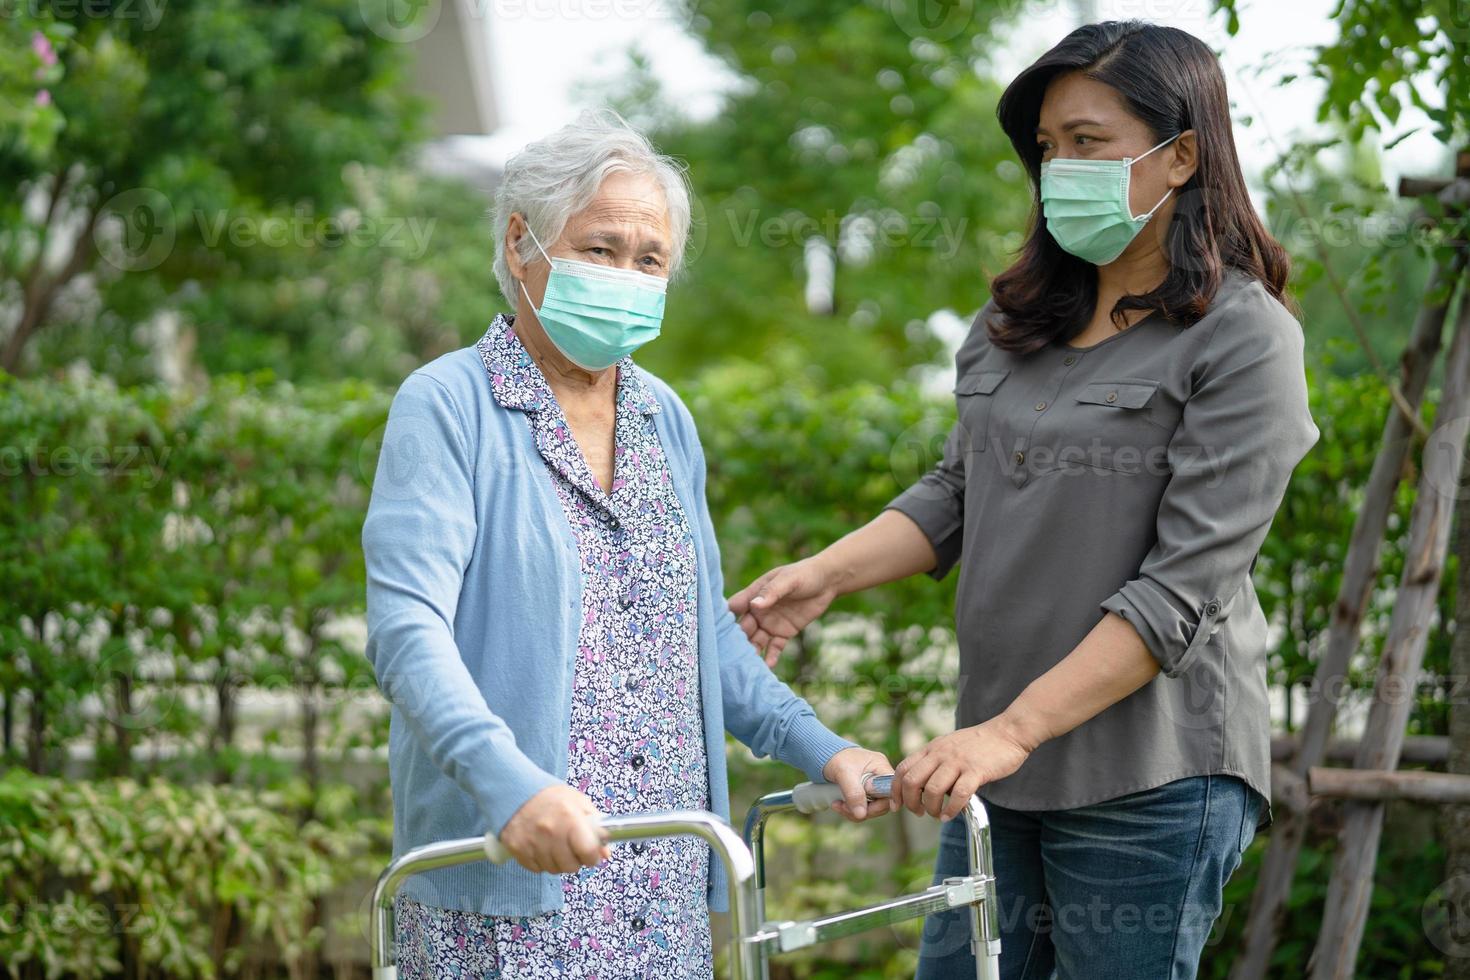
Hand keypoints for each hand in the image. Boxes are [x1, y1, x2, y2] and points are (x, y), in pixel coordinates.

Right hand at [499, 785, 610, 872]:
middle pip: (570, 866)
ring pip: (553, 869)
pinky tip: (540, 846)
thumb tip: (606, 854)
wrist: (516, 790)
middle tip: (570, 847)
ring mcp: (532, 841)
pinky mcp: (517, 849)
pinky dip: (540, 861)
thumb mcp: (579, 803)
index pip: (588, 852)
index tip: (590, 852)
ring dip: (557, 861)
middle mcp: (550, 831)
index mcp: (570, 818)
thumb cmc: (552, 797)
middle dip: (574, 860)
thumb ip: (595, 827)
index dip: (592, 856)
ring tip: (554, 844)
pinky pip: (536, 868)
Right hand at [729, 556, 841, 666]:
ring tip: (747, 665)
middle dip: (737, 640)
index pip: (735, 607)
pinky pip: (775, 647)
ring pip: (757, 640)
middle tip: (730, 655)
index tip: (716, 631)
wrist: (828, 582)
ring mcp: (771, 623)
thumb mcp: (788, 580)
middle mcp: (759, 611)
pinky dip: (771, 656)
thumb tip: (755, 604)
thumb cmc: (804, 574)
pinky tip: (768, 666)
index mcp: (755, 594)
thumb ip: (772, 592)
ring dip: (752, 651)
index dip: (724, 618)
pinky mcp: (784, 633)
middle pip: (743, 628)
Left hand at [821, 746, 894, 821]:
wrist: (821, 755)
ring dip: (853, 812)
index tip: (866, 810)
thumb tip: (862, 814)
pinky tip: (838, 804)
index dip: (882, 804)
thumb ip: (854, 793)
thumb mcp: (844, 774)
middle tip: (844, 808)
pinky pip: (861, 808)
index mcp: (881, 767)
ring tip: (837, 805)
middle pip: (882, 803)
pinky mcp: (862, 793)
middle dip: (863, 810)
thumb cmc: (834, 758)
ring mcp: (871, 786)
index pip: (891, 791)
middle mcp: (879, 777)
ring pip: (871, 808)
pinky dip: (850, 810)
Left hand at [892, 715, 1035, 820]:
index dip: (896, 790)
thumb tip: (920, 785)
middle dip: (911, 802)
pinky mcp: (976, 771)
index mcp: (932, 748)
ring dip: (932, 808)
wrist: (1008, 732)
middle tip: (919, 812)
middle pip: (912, 781)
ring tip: (937, 815)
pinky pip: (959, 794)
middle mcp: (941, 753)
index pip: (903, 769)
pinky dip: (951, 809)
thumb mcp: (948, 745)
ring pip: (933, 790)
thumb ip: (934, 761)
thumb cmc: (978, 744)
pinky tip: (950, 815)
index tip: (897, 805)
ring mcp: (958, 761)